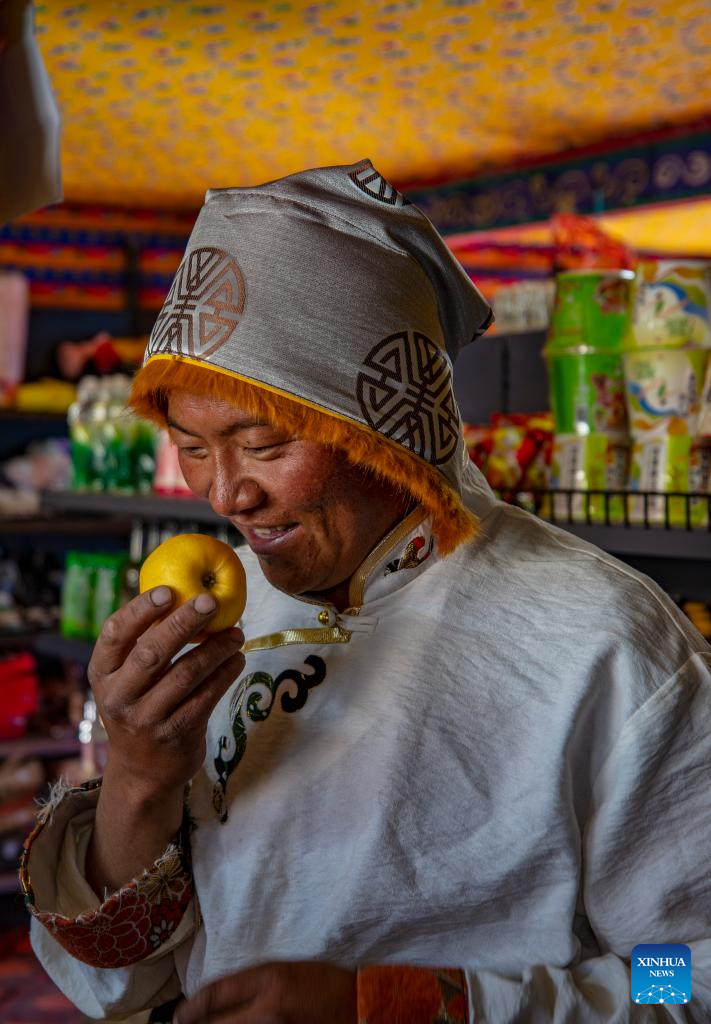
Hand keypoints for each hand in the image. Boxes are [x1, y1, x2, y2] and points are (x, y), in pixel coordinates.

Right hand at [87, 585, 244, 801]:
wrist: (142, 772)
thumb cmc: (139, 706)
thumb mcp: (126, 679)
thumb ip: (143, 643)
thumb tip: (180, 590)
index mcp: (103, 674)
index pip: (114, 634)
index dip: (140, 610)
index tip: (168, 590)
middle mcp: (118, 697)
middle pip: (152, 652)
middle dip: (184, 623)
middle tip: (211, 602)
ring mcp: (146, 719)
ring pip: (186, 674)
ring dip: (215, 649)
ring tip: (237, 633)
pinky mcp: (175, 735)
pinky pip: (206, 697)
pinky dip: (225, 674)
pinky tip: (237, 659)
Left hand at [172, 961, 356, 1023]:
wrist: (355, 1004)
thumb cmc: (321, 982)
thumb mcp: (284, 970)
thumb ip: (251, 984)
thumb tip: (216, 999)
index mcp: (268, 979)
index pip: (216, 994)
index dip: (191, 1007)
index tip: (179, 1014)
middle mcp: (267, 1007)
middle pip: (216, 1023)